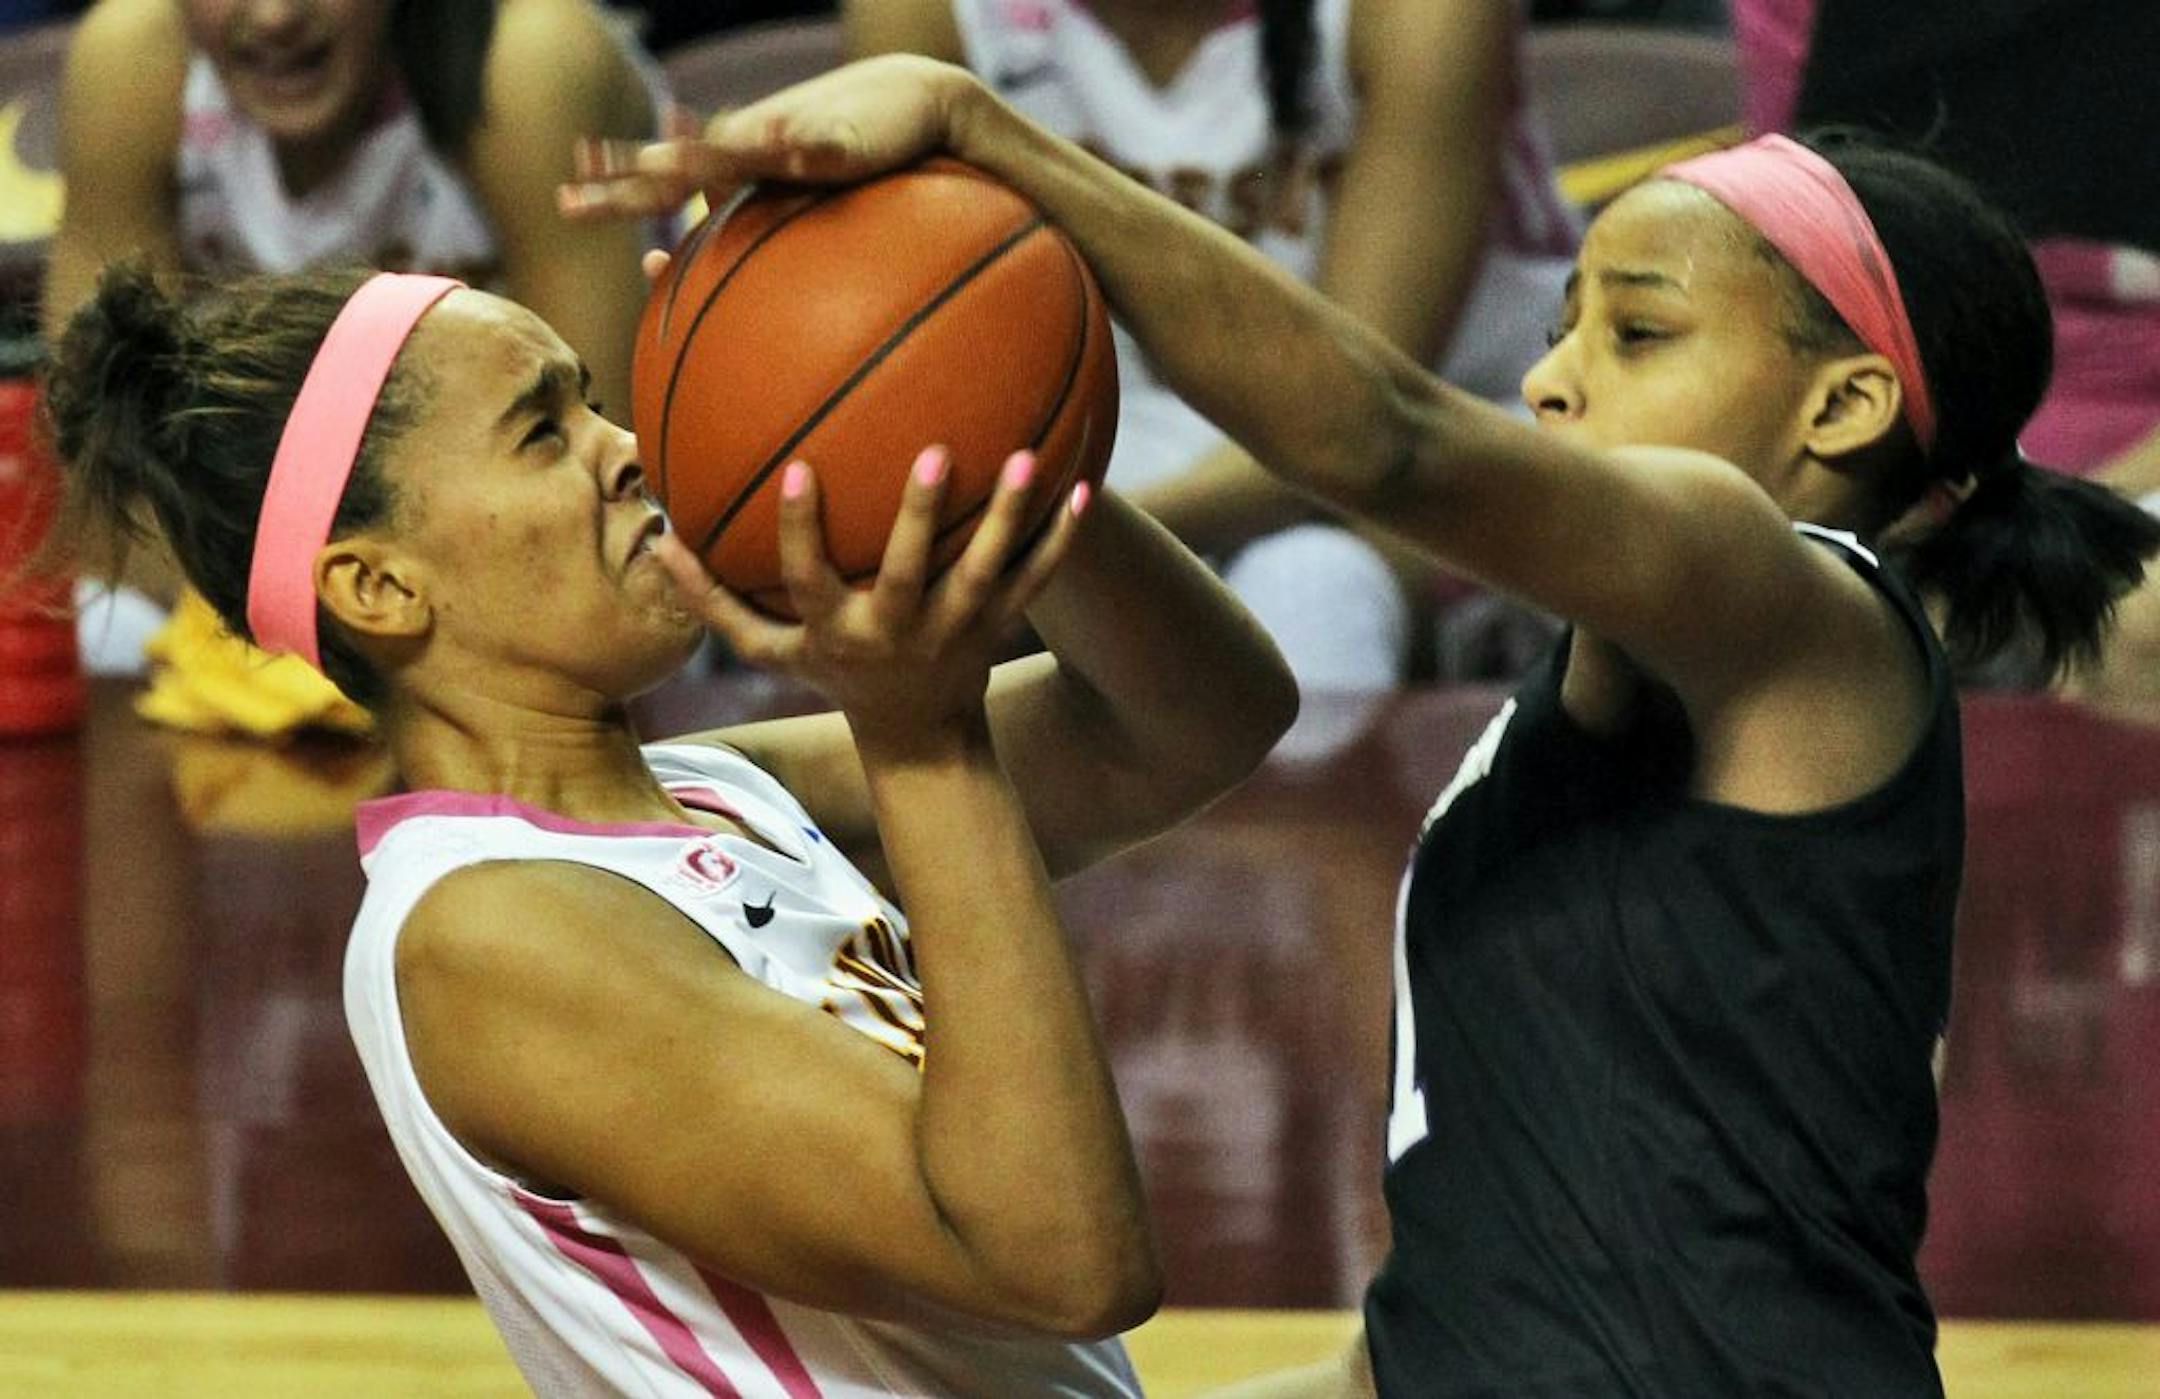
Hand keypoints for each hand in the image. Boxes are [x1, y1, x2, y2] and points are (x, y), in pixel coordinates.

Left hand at [559, 55, 985, 223]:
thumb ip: (741, 216)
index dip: (615, 187)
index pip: (662, 178)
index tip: (568, 196)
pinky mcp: (838, 140)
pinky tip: (788, 151)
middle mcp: (750, 145)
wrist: (907, 100)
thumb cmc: (838, 146)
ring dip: (702, 154)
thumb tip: (697, 258)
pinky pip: (817, 148)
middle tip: (578, 187)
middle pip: (679, 164)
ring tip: (665, 165)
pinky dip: (801, 148)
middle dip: (629, 175)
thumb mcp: (785, 187)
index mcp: (733, 160)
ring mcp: (790, 141)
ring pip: (738, 149)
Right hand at [654, 447, 1092, 751]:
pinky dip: (1059, 540)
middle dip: (918, 516)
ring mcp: (955, 629)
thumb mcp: (769, 651)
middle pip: (908, 574)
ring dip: (1008, 518)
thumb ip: (715, 602)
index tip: (797, 470)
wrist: (917, 732)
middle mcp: (897, 631)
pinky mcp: (1000, 625)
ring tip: (1028, 457)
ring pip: (985, 572)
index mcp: (838, 629)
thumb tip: (660, 542)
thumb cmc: (834, 674)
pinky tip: (1081, 487)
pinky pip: (1035, 580)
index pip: (809, 580)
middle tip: (935, 450)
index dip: (800, 531)